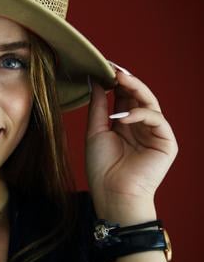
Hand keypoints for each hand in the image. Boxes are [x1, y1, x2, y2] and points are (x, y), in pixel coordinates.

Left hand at [85, 66, 177, 223]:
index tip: (104, 66)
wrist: (112, 194)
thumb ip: (98, 106)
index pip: (124, 97)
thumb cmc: (102, 168)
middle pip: (138, 96)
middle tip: (113, 68)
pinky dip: (140, 114)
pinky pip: (156, 119)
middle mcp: (141, 126)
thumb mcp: (95, 132)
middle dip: (126, 81)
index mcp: (125, 124)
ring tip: (119, 79)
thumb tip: (95, 81)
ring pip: (149, 103)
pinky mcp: (166, 142)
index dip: (115, 82)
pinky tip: (122, 116)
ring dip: (135, 89)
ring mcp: (155, 133)